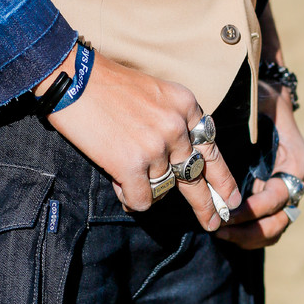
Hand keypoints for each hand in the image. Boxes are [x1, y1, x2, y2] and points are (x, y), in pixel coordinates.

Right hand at [36, 46, 240, 232]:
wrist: (72, 79)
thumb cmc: (106, 85)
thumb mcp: (155, 94)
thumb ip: (173, 122)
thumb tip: (177, 161)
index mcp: (186, 107)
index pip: (212, 150)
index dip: (223, 179)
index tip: (230, 200)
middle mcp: (177, 128)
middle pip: (196, 177)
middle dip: (207, 205)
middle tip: (214, 224)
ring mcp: (156, 148)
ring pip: (163, 189)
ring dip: (145, 188)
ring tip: (124, 174)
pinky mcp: (131, 165)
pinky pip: (142, 200)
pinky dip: (131, 199)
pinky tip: (119, 185)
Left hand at [214, 79, 303, 248]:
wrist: (266, 99)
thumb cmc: (260, 100)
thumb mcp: (258, 104)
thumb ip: (249, 120)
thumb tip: (218, 137)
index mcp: (295, 165)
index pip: (276, 198)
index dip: (252, 209)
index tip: (226, 212)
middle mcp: (294, 182)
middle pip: (278, 221)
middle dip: (249, 230)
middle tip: (220, 228)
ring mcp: (284, 193)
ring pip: (273, 229)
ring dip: (247, 236)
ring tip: (220, 233)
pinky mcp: (270, 198)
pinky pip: (265, 226)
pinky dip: (247, 233)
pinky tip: (223, 231)